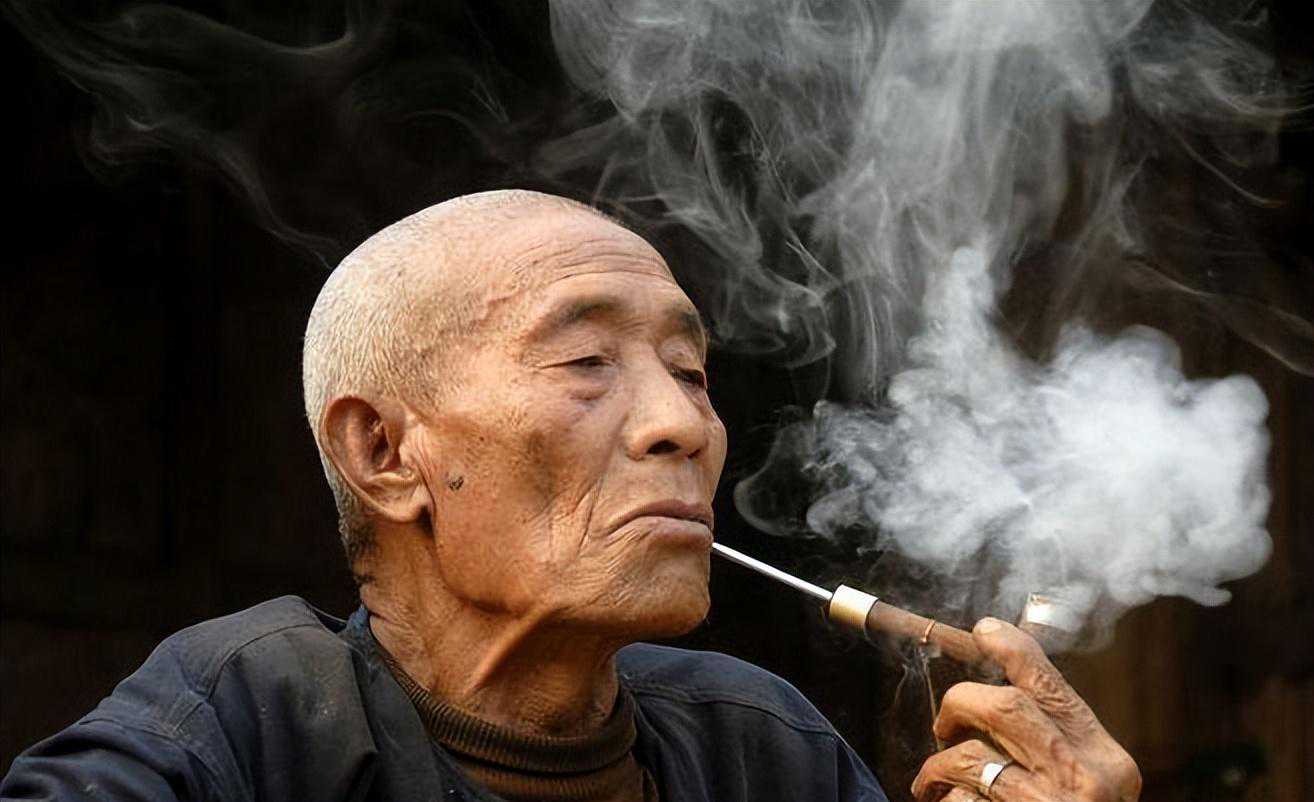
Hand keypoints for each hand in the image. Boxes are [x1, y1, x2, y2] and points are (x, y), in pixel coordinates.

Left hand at [910, 618, 1140, 801]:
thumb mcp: (1084, 785)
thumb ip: (1052, 743)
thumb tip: (994, 691)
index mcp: (1108, 762)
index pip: (1053, 686)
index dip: (1012, 649)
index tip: (983, 629)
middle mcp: (1087, 782)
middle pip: (1004, 706)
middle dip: (960, 704)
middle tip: (945, 725)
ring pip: (972, 756)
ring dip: (940, 764)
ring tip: (934, 782)